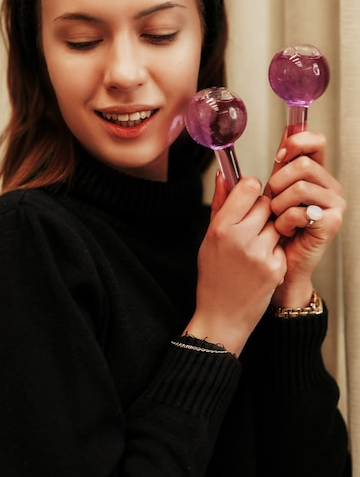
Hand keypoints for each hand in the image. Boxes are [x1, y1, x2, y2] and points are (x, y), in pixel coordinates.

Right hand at [185, 173, 286, 355]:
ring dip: (269, 228)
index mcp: (221, 227)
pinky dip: (274, 249)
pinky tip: (260, 262)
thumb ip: (219, 203)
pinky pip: (281, 244)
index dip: (250, 189)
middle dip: (261, 209)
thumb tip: (224, 175)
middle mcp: (241, 238)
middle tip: (251, 223)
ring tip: (254, 245)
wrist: (222, 315)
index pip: (248, 187)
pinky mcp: (276, 267)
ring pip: (277, 222)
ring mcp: (261, 253)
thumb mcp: (209, 237)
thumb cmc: (213, 275)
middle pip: (266, 202)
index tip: (247, 196)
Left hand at [266, 130, 345, 307]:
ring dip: (279, 205)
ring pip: (300, 187)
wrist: (280, 262)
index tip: (279, 156)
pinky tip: (285, 230)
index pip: (316, 142)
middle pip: (303, 164)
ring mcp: (335, 203)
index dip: (296, 142)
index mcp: (316, 174)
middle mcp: (329, 185)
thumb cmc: (275, 228)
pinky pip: (300, 211)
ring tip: (278, 218)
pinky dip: (285, 221)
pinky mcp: (332, 222)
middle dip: (278, 182)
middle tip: (273, 201)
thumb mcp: (270, 192)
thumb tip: (274, 138)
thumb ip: (273, 167)